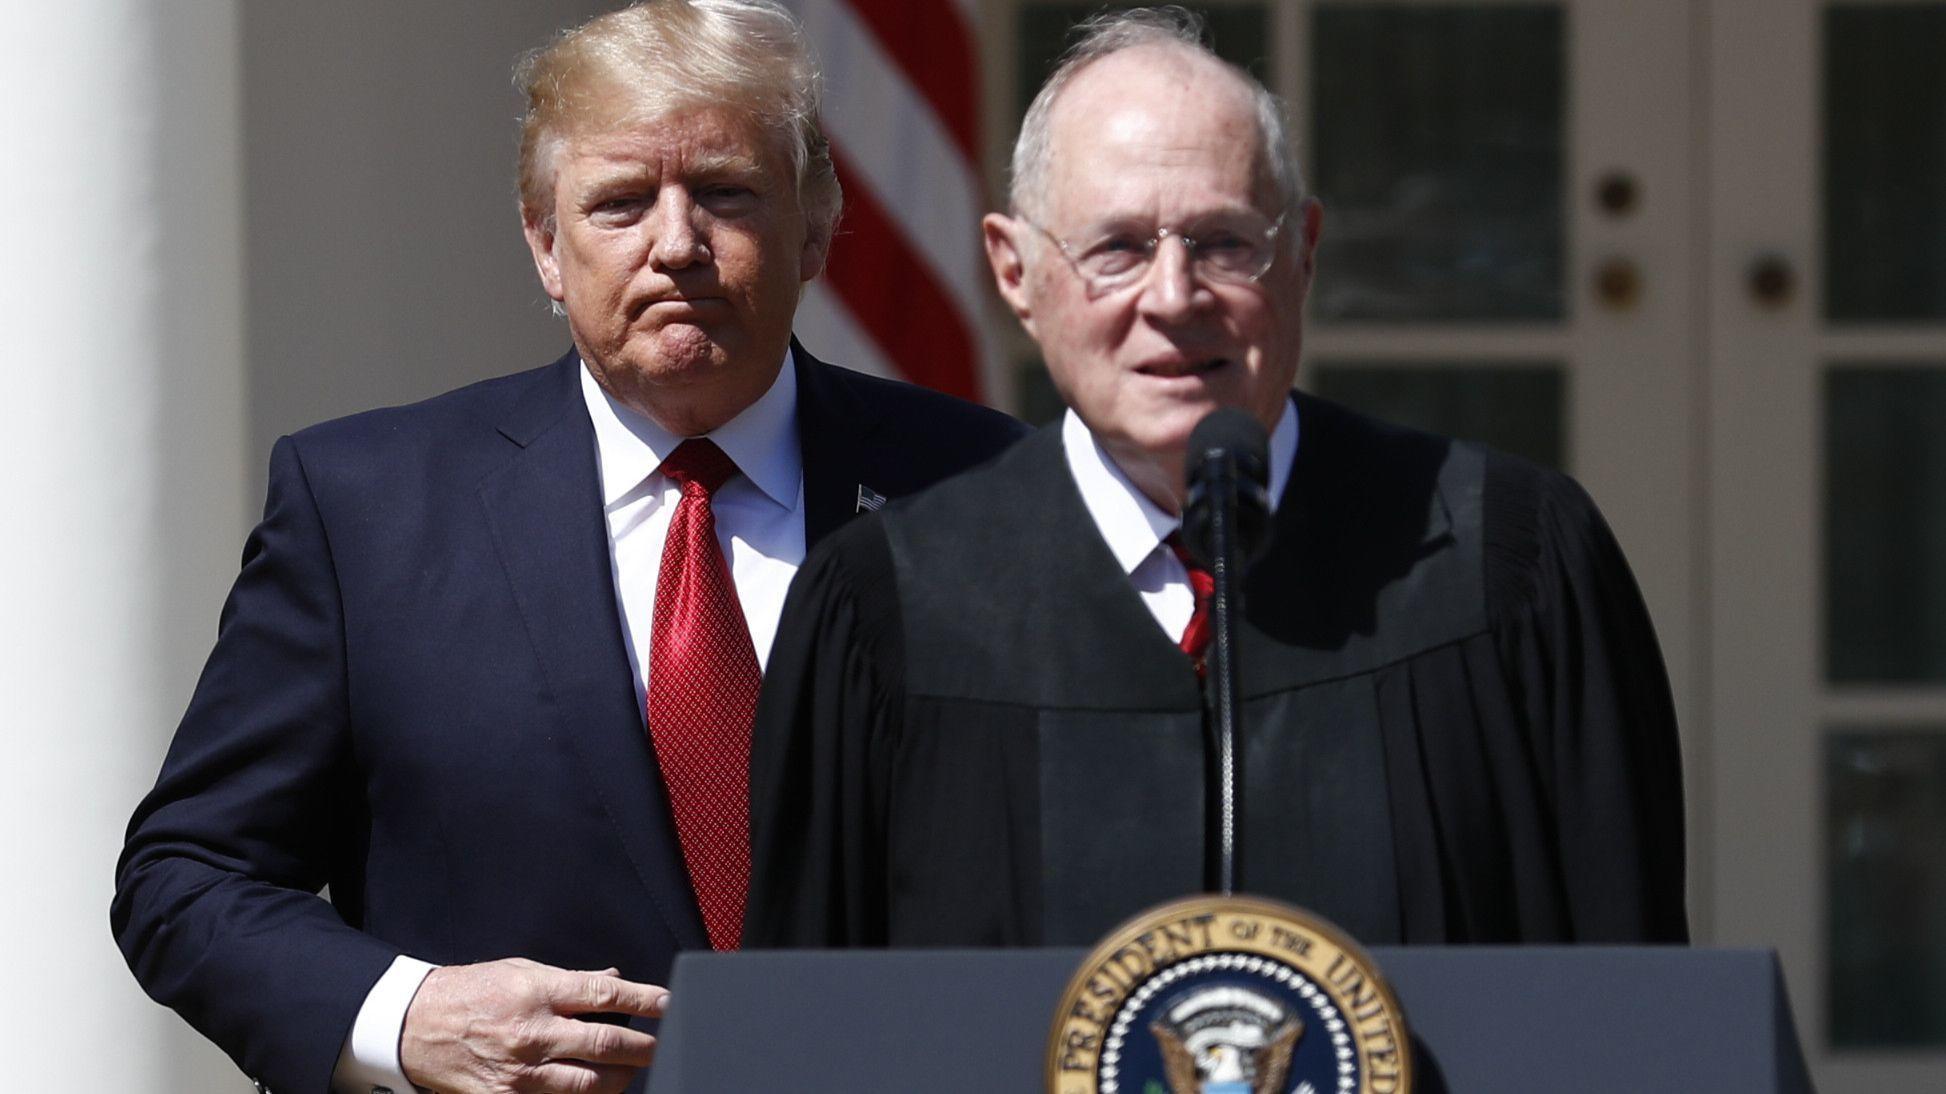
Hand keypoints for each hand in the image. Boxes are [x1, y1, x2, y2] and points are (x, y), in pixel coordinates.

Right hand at [400, 957, 668, 1093]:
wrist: (414, 1025)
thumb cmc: (469, 992)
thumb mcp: (520, 970)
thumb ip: (570, 979)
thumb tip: (613, 982)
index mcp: (538, 992)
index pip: (605, 997)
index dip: (644, 1001)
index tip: (668, 1005)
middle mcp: (533, 1032)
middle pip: (605, 1044)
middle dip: (643, 1047)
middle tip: (664, 1045)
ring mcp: (520, 1071)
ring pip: (588, 1083)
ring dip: (619, 1078)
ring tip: (633, 1071)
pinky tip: (596, 1090)